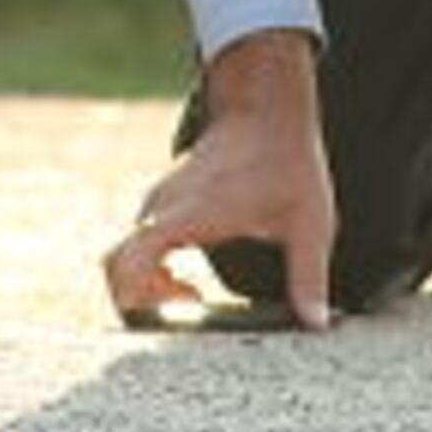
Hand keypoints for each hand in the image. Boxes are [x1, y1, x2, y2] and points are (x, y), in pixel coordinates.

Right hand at [101, 30, 337, 330]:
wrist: (266, 109)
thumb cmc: (286, 162)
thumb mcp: (309, 224)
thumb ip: (309, 277)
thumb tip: (315, 323)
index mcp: (188, 216)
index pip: (127, 263)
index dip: (143, 299)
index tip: (189, 303)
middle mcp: (162, 207)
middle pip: (115, 265)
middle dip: (139, 301)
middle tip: (187, 310)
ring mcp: (159, 202)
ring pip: (125, 254)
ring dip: (146, 285)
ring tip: (191, 297)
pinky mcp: (164, 201)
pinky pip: (138, 243)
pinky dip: (150, 269)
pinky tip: (188, 280)